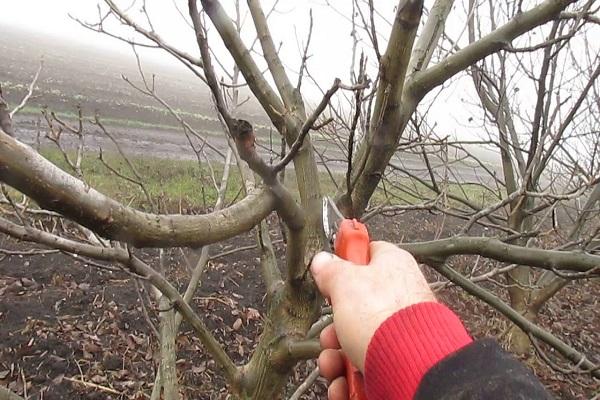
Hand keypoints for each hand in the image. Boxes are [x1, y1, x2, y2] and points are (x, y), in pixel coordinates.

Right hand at [310, 241, 434, 399]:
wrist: (411, 367)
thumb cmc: (385, 319)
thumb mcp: (345, 282)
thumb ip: (331, 269)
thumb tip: (322, 260)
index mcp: (392, 266)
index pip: (367, 254)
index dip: (345, 263)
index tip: (328, 274)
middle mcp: (397, 299)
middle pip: (353, 309)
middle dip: (332, 330)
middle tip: (330, 337)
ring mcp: (398, 333)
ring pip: (354, 342)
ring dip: (335, 358)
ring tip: (334, 366)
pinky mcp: (397, 361)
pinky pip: (365, 367)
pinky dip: (350, 379)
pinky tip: (345, 384)